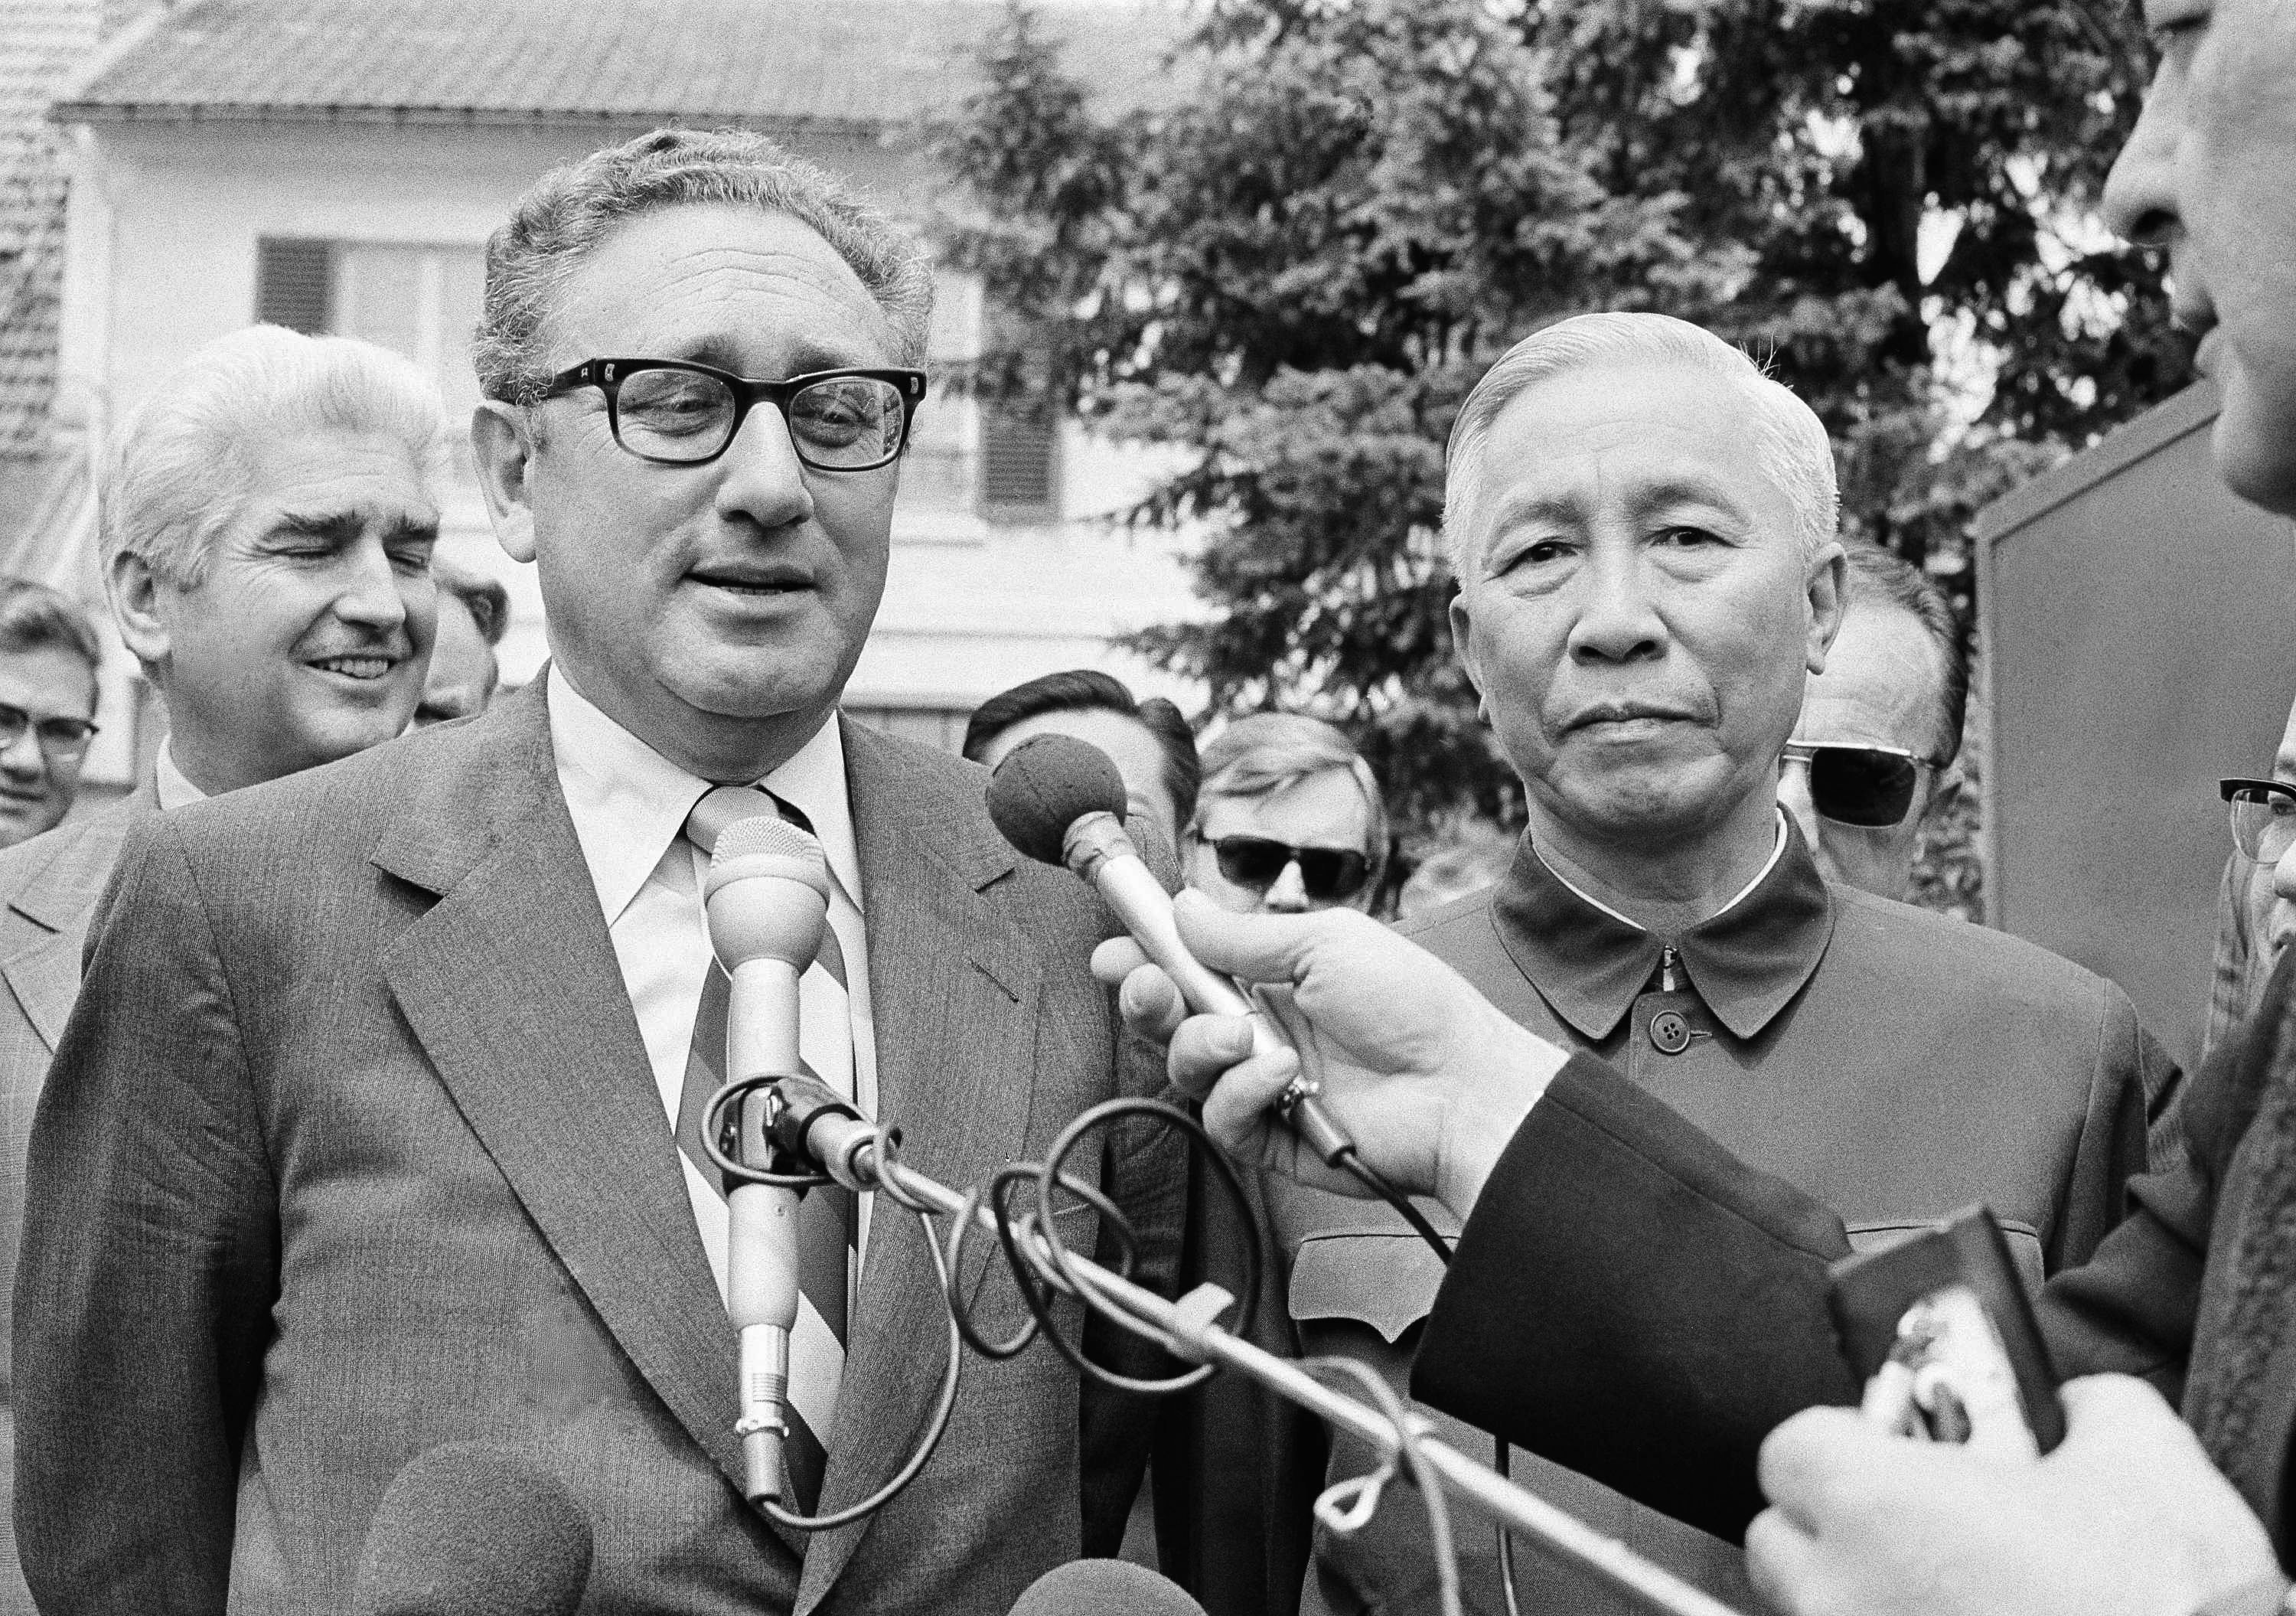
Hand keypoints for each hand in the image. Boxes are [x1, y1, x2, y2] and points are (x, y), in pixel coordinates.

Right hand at [1090, 893, 1565, 1216]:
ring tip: (1246, 1038)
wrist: (1463, 1085)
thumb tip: (1184, 909)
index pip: (1188, 965)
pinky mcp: (1273, 1136)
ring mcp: (1263, 1084)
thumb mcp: (1326, 943)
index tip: (1113, 951)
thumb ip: (1244, 934)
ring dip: (1201, 1046)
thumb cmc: (1414, 1005)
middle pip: (1169, 1018)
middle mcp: (1259, 1028)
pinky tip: (1281, 1077)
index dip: (1145, 958)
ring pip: (1185, 1069)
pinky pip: (1220, 1119)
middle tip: (1150, 988)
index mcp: (1271, 976)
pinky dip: (1241, 1093)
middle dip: (1146, 1000)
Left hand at [1748, 1375, 2281, 1615]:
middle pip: (1783, 1542)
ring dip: (1865, 1590)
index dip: (1841, 1439)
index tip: (1890, 1446)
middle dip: (1836, 1525)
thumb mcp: (2144, 1457)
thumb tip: (2076, 1406)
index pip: (1789, 1449)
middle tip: (1915, 1521)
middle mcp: (1842, 1594)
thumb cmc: (2162, 1600)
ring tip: (1950, 1587)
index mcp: (1874, 1506)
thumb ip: (2088, 1404)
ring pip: (1820, 1612)